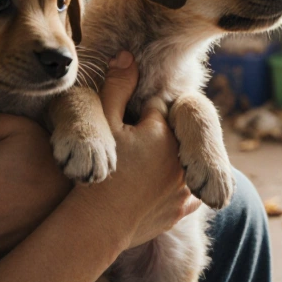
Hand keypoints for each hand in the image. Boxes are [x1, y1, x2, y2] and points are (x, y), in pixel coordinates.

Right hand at [66, 52, 200, 249]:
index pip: (155, 109)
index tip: (124, 127)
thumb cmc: (95, 173)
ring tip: (140, 170)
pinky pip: (186, 189)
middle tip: (129, 150)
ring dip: (167, 161)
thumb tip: (128, 55)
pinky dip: (173, 187)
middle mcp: (183, 157)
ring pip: (180, 161)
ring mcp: (186, 185)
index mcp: (164, 130)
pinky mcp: (184, 208)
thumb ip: (116, 87)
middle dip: (154, 136)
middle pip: (170, 134)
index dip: (135, 116)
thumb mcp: (100, 123)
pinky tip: (154, 188)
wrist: (96, 226)